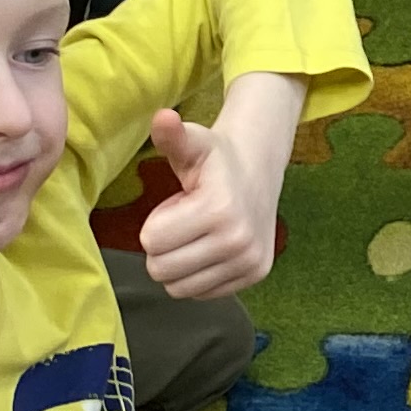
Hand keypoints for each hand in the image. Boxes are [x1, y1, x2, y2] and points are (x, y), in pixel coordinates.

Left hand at [137, 102, 281, 299]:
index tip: (177, 206)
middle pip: (162, 270)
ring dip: (179, 264)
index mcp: (219, 209)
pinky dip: (198, 275)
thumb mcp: (193, 144)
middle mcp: (238, 241)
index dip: (155, 224)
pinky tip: (210, 248)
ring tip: (197, 235)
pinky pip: (202, 293)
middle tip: (183, 223)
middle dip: (163, 248)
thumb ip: (172, 136)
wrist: (259, 171)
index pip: (152, 242)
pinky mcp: (255, 275)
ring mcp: (249, 261)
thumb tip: (162, 117)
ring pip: (179, 288)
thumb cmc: (216, 159)